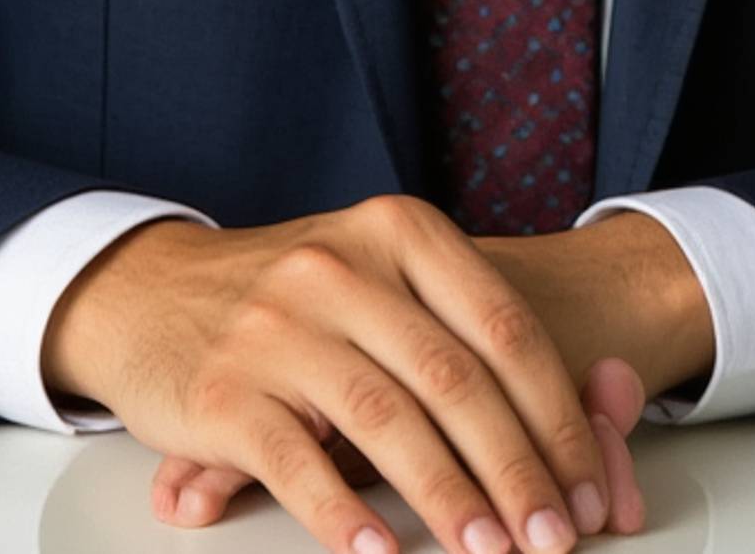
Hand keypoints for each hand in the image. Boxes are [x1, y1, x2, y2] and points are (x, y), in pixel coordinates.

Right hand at [41, 192, 639, 553]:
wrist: (151, 289)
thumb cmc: (294, 298)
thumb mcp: (378, 276)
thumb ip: (462, 328)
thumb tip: (603, 405)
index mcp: (397, 231)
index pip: (501, 327)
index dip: (555, 416)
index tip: (588, 487)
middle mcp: (341, 267)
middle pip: (454, 379)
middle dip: (518, 472)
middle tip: (555, 538)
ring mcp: (279, 326)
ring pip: (386, 421)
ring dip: (450, 499)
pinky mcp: (224, 390)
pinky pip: (298, 462)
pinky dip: (346, 516)